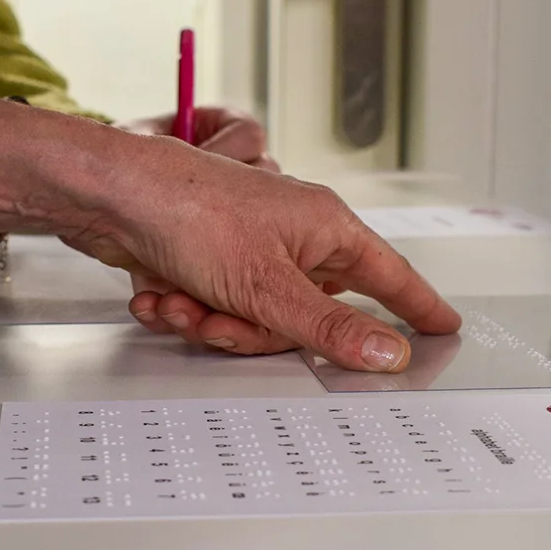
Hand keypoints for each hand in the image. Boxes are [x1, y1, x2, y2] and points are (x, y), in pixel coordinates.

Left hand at [0, 100, 459, 371]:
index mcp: (324, 227)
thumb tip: (391, 353)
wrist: (105, 196)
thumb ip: (330, 326)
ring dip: (209, 322)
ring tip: (178, 301)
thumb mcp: (266, 286)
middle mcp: (292, 235)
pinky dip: (184, 310)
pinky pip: (217, 311)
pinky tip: (157, 295)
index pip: (388, 276)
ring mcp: (250, 249)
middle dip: (253, 331)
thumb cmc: (187, 211)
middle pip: (307, 318)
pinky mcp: (210, 261)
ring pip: (255, 322)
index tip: (445, 328)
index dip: (416, 307)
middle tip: (222, 320)